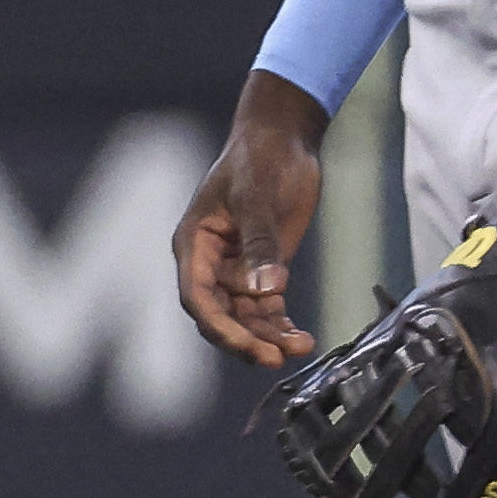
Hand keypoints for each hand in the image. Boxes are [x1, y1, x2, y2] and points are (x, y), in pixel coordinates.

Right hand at [175, 70, 328, 364]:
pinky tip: (301, 338)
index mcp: (194, 244)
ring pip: (245, 317)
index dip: (219, 326)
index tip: (247, 345)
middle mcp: (210, 263)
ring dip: (268, 335)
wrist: (283, 139)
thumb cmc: (259, 159)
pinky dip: (281, 324)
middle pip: (220, 315)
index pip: (198, 297)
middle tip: (277, 357)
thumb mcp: (257, 198)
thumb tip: (266, 290)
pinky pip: (267, 307)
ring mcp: (236, 268)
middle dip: (246, 339)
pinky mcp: (263, 269)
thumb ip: (260, 245)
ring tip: (300, 347)